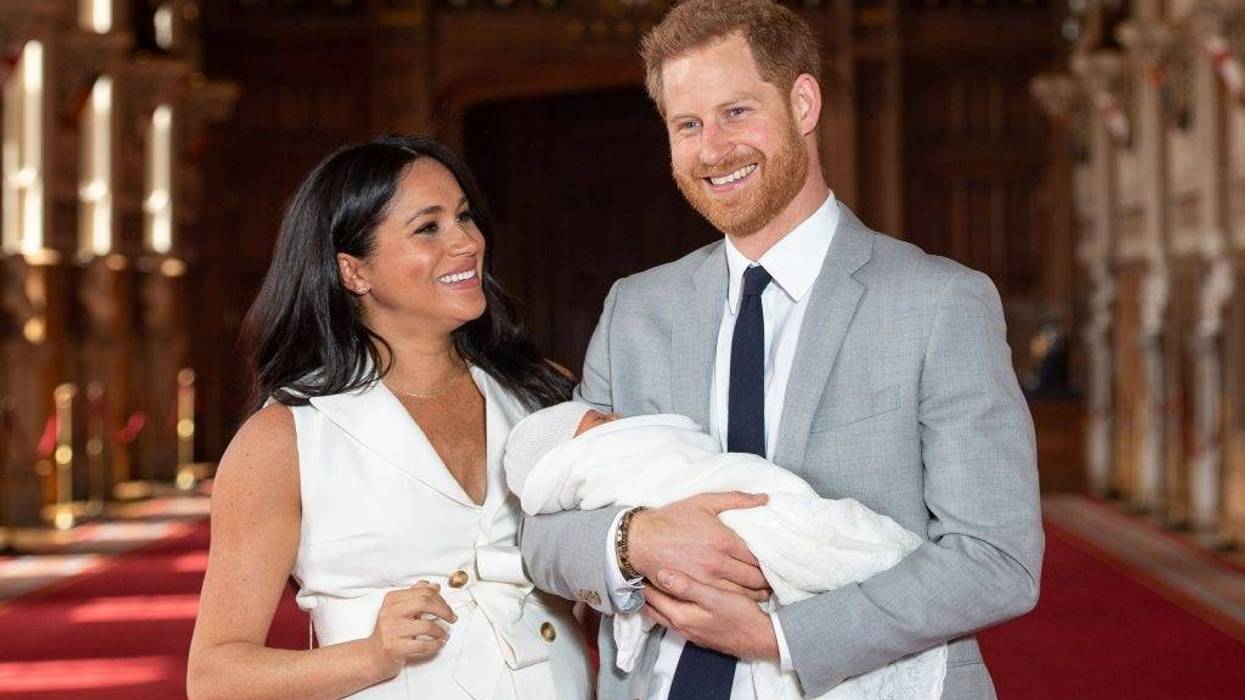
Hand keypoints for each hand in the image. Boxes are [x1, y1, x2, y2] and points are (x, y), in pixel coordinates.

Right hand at [366, 581, 456, 679]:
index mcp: (392, 599)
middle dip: (444, 610)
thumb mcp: (399, 609)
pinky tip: (439, 643)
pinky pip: (423, 645)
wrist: (373, 655)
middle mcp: (390, 612)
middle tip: (452, 617)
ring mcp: (391, 630)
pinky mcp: (394, 647)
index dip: (440, 598)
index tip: (447, 607)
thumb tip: (434, 586)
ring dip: (440, 631)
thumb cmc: (389, 631)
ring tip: (443, 634)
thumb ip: (415, 596)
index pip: (423, 591)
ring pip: (426, 625)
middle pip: (425, 602)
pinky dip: (436, 644)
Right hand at [628, 491, 769, 600]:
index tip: (774, 562)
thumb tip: (764, 499)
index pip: (757, 557)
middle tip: (773, 580)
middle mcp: (718, 563)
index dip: (769, 562)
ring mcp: (707, 579)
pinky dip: (738, 601)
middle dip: (767, 581)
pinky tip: (743, 599)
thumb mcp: (704, 502)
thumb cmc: (672, 519)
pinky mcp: (696, 591)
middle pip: (754, 578)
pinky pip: (724, 600)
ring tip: (764, 593)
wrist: (641, 540)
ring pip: (743, 593)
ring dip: (757, 594)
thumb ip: (736, 499)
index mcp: (724, 540)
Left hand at [643, 569, 779, 661]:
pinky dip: (669, 604)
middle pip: (653, 607)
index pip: (652, 597)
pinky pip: (675, 616)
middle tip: (641, 569)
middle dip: (646, 590)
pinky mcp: (699, 632)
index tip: (639, 562)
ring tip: (654, 579)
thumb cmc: (739, 616)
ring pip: (664, 612)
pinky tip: (676, 594)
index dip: (644, 580)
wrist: (761, 639)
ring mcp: (689, 631)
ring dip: (657, 598)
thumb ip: (687, 586)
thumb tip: (660, 573)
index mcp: (680, 616)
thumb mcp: (714, 597)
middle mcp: (681, 626)